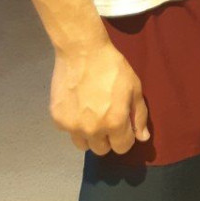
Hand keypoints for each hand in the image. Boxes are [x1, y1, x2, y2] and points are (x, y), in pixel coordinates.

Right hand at [50, 38, 149, 155]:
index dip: (125, 136)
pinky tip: (77, 105)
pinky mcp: (57, 118)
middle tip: (106, 117)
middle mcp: (92, 130)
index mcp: (115, 123)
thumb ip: (139, 115)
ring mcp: (72, 126)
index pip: (122, 147)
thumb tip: (142, 138)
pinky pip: (68, 131)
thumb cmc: (112, 67)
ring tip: (90, 115)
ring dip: (89, 135)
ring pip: (83, 145)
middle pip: (102, 149)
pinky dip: (73, 123)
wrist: (82, 51)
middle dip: (107, 138)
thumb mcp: (134, 88)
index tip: (122, 123)